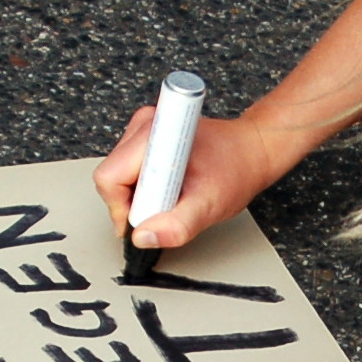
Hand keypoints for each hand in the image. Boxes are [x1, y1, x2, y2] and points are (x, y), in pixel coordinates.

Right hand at [94, 112, 280, 250]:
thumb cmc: (236, 171)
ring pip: (118, 174)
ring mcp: (144, 127)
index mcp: (156, 135)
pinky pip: (128, 169)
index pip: (110, 178)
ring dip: (139, 195)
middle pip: (111, 176)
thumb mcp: (210, 205)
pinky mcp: (147, 134)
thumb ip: (177, 225)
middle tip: (168, 206)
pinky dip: (144, 185)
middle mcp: (145, 124)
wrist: (252, 151)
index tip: (149, 219)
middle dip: (133, 202)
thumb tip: (143, 237)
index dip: (123, 208)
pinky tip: (169, 186)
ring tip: (172, 194)